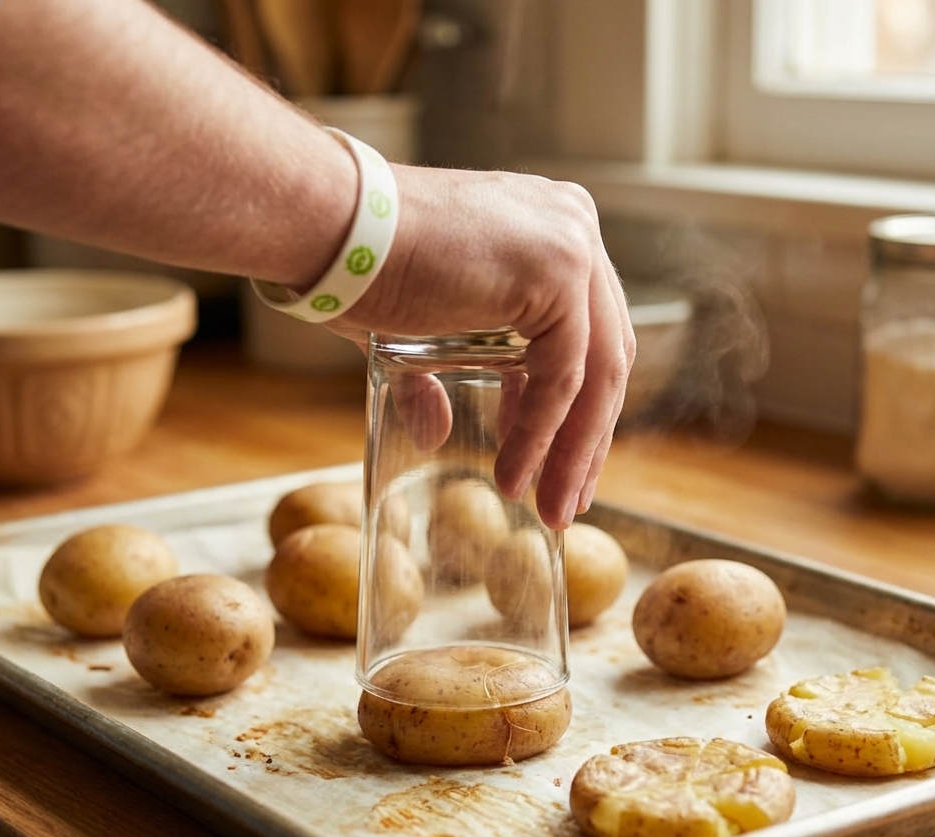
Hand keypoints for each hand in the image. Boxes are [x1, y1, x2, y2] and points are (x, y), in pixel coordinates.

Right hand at [331, 164, 634, 530]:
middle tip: (569, 501)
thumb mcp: (414, 335)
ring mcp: (572, 246)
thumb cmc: (360, 269)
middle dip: (587, 440)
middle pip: (605, 358)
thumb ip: (433, 379)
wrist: (330, 229)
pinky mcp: (557, 271)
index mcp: (552, 233)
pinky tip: (512, 477)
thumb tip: (435, 436)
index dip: (580, 411)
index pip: (588, 337)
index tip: (562, 466)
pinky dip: (542, 434)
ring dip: (573, 452)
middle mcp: (574, 230)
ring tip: (550, 509)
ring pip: (596, 374)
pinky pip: (562, 376)